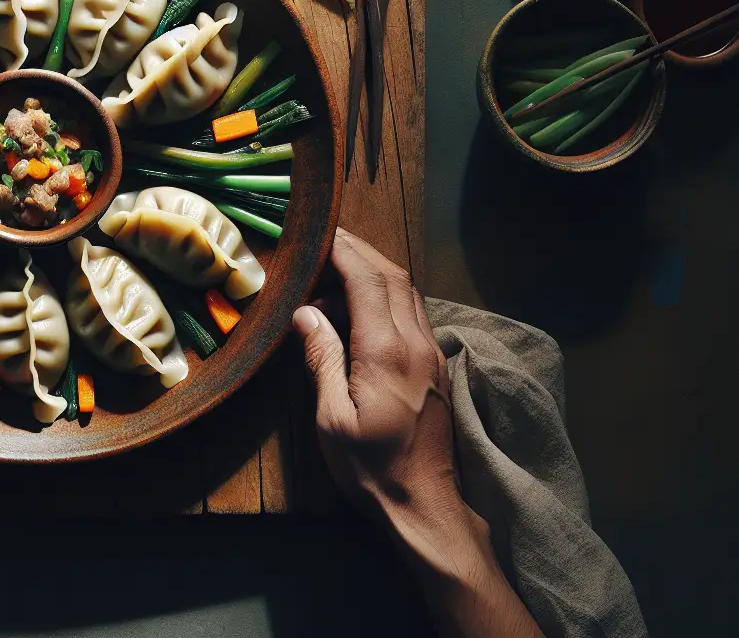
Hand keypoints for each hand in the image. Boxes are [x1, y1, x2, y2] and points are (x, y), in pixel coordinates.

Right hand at [294, 229, 540, 637]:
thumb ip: (321, 359)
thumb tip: (304, 314)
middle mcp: (416, 342)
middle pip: (393, 275)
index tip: (317, 234)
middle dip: (358, 251)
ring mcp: (431, 352)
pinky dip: (385, 296)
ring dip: (373, 272)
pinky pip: (412, 312)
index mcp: (387, 350)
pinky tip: (357, 310)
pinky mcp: (434, 365)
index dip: (342, 249)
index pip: (367, 279)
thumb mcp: (332, 418)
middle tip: (322, 243)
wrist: (425, 505)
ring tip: (333, 272)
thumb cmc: (371, 469)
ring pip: (407, 291)